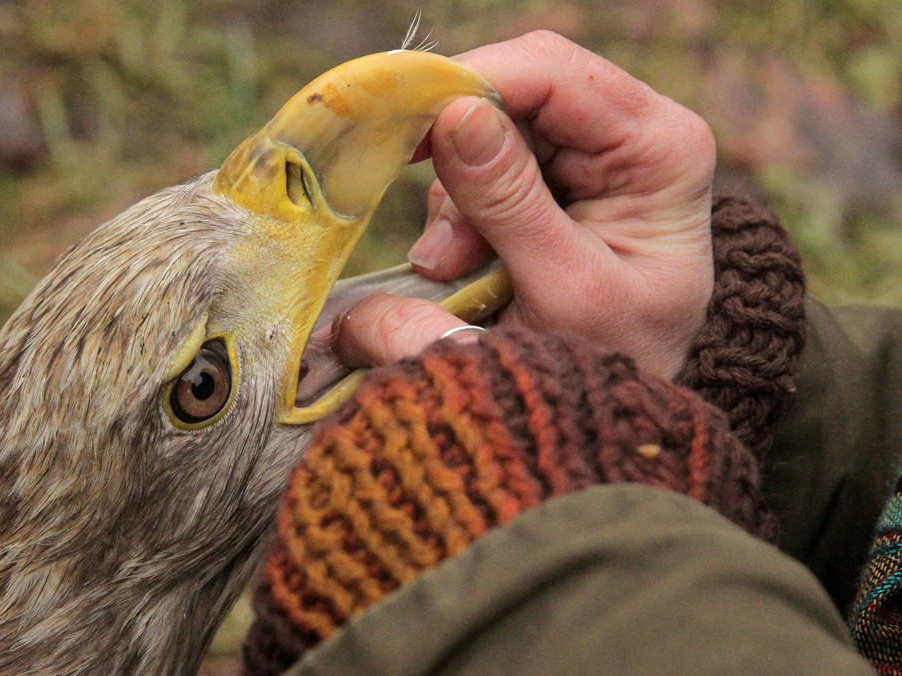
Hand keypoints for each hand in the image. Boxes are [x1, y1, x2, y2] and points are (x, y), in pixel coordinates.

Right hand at [334, 31, 715, 380]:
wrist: (625, 411)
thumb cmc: (614, 360)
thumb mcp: (562, 289)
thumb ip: (509, 201)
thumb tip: (453, 114)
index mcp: (661, 149)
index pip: (556, 73)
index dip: (472, 84)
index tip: (404, 131)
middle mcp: (636, 132)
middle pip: (519, 89)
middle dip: (460, 152)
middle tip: (435, 231)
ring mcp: (598, 152)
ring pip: (493, 125)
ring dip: (456, 193)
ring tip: (452, 267)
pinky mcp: (562, 177)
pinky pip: (488, 161)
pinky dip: (461, 209)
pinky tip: (462, 261)